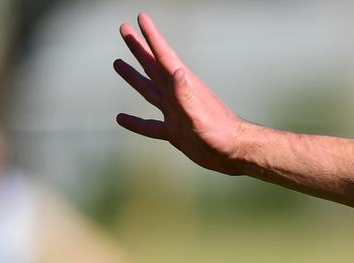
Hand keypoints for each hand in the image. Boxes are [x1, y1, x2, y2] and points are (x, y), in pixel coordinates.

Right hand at [114, 14, 247, 173]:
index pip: (164, 56)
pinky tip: (121, 118)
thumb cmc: (222, 133)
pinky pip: (150, 125)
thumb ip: (187, 95)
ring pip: (148, 91)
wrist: (235, 153)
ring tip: (118, 64)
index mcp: (184, 86)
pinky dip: (136, 122)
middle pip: (152, 66)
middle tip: (124, 29)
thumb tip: (177, 71)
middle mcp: (177, 95)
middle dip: (138, 48)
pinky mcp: (175, 132)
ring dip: (133, 77)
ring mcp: (175, 113)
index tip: (141, 18)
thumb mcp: (201, 114)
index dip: (152, 36)